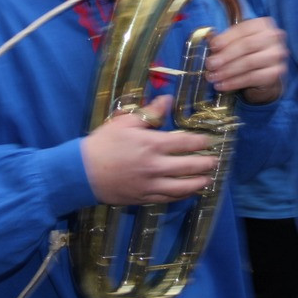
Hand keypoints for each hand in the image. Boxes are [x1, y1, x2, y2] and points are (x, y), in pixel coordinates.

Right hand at [81, 95, 218, 205]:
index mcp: (151, 144)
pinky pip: (168, 198)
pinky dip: (182, 196)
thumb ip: (149, 112)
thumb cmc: (103, 143)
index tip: (210, 141)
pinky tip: (190, 192)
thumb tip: (168, 99)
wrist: (81, 172)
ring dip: (198, 182)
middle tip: (216, 161)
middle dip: (205, 163)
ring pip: (181, 187)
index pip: (185, 143)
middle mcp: (155, 166)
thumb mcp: (125, 122)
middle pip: (188, 166)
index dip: (201, 142)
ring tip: (209, 179)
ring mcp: (150, 185)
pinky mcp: (143, 198)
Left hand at [206, 17, 286, 104]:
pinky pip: (252, 78)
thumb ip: (224, 40)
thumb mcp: (236, 41)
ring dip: (228, 71)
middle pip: (247, 45)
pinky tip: (222, 85)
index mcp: (262, 24)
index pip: (243, 29)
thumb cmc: (247, 52)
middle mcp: (273, 37)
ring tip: (213, 76)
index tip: (212, 46)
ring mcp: (276, 55)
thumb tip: (209, 40)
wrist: (264, 71)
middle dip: (225, 56)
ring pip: (249, 63)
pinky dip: (235, 82)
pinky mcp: (275, 72)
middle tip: (210, 64)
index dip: (226, 37)